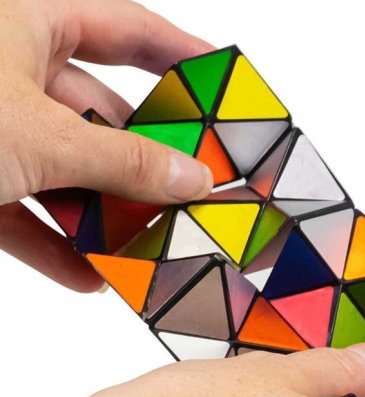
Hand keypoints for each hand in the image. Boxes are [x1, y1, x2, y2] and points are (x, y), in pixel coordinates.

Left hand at [0, 0, 213, 291]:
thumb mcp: (39, 138)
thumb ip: (126, 162)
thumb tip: (195, 179)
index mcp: (28, 24)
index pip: (127, 30)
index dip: (178, 52)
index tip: (217, 77)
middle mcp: (14, 75)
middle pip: (105, 118)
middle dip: (146, 161)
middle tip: (187, 189)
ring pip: (70, 174)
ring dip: (106, 215)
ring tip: (145, 246)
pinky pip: (29, 214)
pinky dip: (58, 247)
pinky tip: (88, 276)